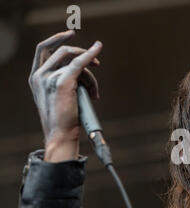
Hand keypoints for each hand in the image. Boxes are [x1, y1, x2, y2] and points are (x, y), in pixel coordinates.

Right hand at [28, 30, 102, 161]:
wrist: (61, 134)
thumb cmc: (63, 119)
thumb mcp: (58, 96)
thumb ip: (63, 80)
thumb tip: (84, 68)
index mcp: (36, 77)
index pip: (43, 49)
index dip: (57, 39)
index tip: (71, 34)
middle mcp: (40, 76)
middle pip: (63, 53)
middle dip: (81, 54)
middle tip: (97, 62)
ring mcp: (49, 78)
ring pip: (76, 64)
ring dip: (90, 77)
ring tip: (94, 93)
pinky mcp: (62, 82)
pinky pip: (79, 63)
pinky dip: (90, 54)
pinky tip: (97, 49)